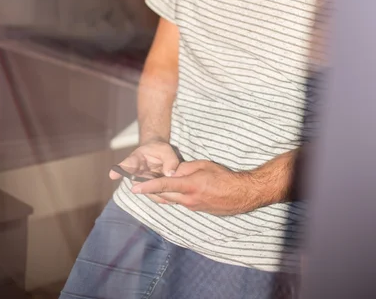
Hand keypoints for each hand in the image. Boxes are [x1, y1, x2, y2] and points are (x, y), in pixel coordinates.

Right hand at [109, 141, 180, 204]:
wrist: (158, 155)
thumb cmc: (159, 150)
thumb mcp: (165, 150)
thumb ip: (169, 160)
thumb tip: (170, 174)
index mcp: (136, 159)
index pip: (127, 164)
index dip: (121, 169)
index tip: (112, 174)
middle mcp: (135, 174)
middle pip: (137, 183)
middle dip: (146, 187)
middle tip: (156, 189)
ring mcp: (142, 184)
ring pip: (148, 192)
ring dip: (159, 193)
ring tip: (171, 194)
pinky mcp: (150, 190)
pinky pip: (156, 196)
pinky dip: (165, 197)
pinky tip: (174, 196)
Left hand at [131, 160, 253, 215]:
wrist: (240, 194)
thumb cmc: (224, 176)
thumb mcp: (204, 165)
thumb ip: (185, 168)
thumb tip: (172, 172)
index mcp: (190, 186)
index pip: (164, 185)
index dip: (148, 186)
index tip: (134, 188)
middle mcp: (188, 200)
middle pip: (163, 195)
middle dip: (149, 190)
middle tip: (138, 183)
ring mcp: (192, 207)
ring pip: (170, 200)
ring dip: (160, 193)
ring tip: (151, 185)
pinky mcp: (196, 210)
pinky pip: (180, 202)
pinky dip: (172, 196)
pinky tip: (172, 189)